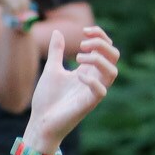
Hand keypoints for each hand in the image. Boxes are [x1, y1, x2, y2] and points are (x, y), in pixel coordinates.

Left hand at [20, 26, 117, 152]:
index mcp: (88, 70)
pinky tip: (77, 76)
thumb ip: (56, 51)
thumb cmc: (47, 99)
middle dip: (101, 44)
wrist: (40, 122)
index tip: (84, 32)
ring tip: (77, 58)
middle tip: (82, 46)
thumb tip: (57, 32)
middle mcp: (94, 79)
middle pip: (114, 56)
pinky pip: (101, 91)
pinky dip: (92, 80)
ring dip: (98, 60)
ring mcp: (92, 92)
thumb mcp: (51, 69)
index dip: (100, 35)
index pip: (106, 48)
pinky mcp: (88, 105)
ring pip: (113, 72)